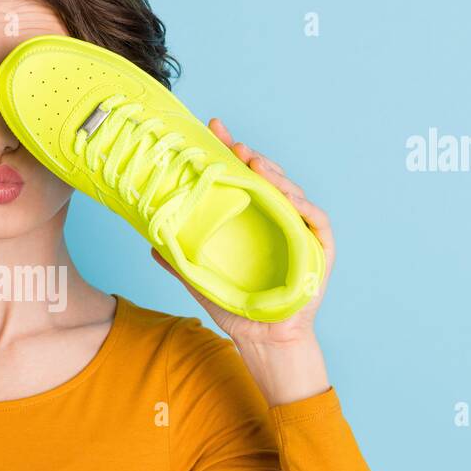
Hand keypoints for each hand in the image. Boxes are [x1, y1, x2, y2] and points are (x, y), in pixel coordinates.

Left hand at [151, 118, 334, 405]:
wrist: (263, 341)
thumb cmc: (238, 309)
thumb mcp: (201, 281)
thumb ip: (179, 261)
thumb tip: (149, 243)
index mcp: (253, 221)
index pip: (241, 178)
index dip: (229, 152)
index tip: (213, 129)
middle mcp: (278, 220)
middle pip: (268, 179)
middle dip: (251, 157)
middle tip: (232, 144)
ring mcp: (300, 232)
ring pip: (291, 193)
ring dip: (275, 175)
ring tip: (255, 163)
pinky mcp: (320, 249)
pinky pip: (315, 221)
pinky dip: (303, 206)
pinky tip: (287, 196)